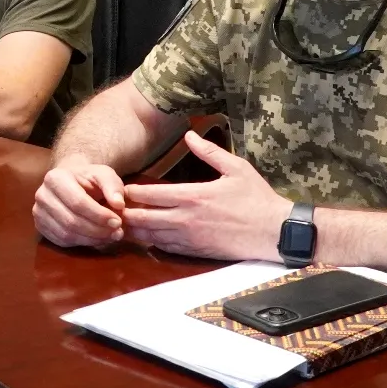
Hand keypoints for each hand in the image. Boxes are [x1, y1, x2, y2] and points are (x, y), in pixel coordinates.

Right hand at [33, 155, 126, 247]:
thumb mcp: (104, 174)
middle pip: (71, 221)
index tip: (118, 221)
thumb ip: (113, 186)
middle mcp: (42, 196)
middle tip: (117, 232)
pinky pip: (62, 241)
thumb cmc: (88, 178)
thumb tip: (119, 204)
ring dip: (91, 239)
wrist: (72, 181)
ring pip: (66, 234)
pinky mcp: (41, 227)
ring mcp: (39, 213)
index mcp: (55, 178)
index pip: (78, 202)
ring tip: (111, 236)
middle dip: (97, 230)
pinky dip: (82, 243)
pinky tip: (98, 239)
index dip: (99, 215)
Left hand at [122, 131, 292, 260]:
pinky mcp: (197, 251)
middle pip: (145, 218)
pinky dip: (152, 243)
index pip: (153, 194)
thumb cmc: (256, 198)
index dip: (132, 193)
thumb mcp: (236, 168)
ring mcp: (190, 238)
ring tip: (121, 225)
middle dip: (126, 214)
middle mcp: (186, 218)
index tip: (121, 189)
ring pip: (152, 236)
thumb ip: (209, 152)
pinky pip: (167, 248)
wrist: (274, 232)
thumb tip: (189, 135)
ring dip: (136, 230)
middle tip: (112, 209)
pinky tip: (146, 239)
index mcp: (193, 195)